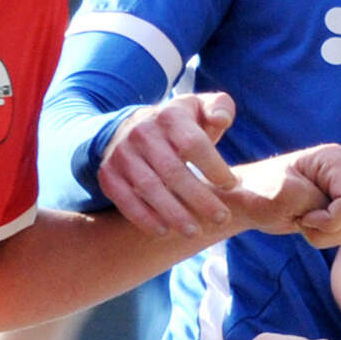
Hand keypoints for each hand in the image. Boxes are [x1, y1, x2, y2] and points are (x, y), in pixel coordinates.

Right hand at [98, 93, 245, 236]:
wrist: (131, 127)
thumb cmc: (179, 124)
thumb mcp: (200, 107)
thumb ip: (220, 107)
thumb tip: (221, 120)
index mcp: (170, 115)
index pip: (194, 144)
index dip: (214, 167)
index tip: (231, 185)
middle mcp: (142, 133)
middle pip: (173, 170)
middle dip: (200, 198)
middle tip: (222, 218)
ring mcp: (123, 154)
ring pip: (149, 187)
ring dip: (173, 213)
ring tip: (194, 232)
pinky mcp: (109, 173)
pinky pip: (124, 199)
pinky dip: (144, 218)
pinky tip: (164, 231)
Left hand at [229, 144, 340, 246]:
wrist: (247, 199)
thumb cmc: (261, 192)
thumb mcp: (290, 198)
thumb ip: (327, 210)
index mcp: (335, 158)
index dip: (328, 220)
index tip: (302, 215)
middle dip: (325, 228)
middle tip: (298, 217)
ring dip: (323, 235)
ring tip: (300, 219)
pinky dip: (324, 237)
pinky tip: (306, 223)